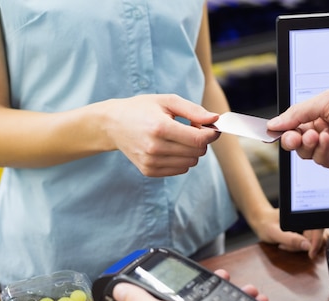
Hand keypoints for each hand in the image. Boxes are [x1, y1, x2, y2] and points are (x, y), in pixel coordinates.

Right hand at [103, 94, 220, 176]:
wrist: (113, 124)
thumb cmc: (142, 109)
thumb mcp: (167, 101)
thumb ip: (193, 110)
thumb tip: (215, 119)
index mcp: (160, 127)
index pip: (199, 139)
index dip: (211, 134)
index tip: (212, 127)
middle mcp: (155, 148)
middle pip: (197, 153)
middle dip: (201, 140)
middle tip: (191, 128)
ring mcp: (151, 162)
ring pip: (190, 163)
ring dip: (191, 151)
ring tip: (178, 137)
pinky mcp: (149, 171)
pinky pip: (180, 170)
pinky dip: (181, 159)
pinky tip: (170, 147)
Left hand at [248, 206, 327, 258]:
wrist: (261, 221)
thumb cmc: (266, 223)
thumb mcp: (275, 233)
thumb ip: (291, 239)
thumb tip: (307, 246)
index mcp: (303, 215)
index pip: (319, 229)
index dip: (317, 242)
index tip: (311, 254)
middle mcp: (307, 220)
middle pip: (318, 237)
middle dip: (305, 246)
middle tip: (287, 245)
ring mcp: (306, 227)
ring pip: (312, 242)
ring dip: (299, 247)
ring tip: (284, 243)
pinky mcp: (303, 233)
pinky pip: (307, 244)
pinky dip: (297, 247)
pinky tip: (286, 243)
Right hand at [267, 88, 328, 171]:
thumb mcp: (326, 101)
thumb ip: (298, 113)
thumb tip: (275, 123)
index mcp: (322, 112)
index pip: (294, 122)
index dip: (283, 126)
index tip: (272, 129)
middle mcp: (326, 129)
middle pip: (296, 140)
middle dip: (292, 138)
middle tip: (293, 136)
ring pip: (306, 152)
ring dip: (307, 144)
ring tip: (317, 135)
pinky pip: (320, 160)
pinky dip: (321, 151)